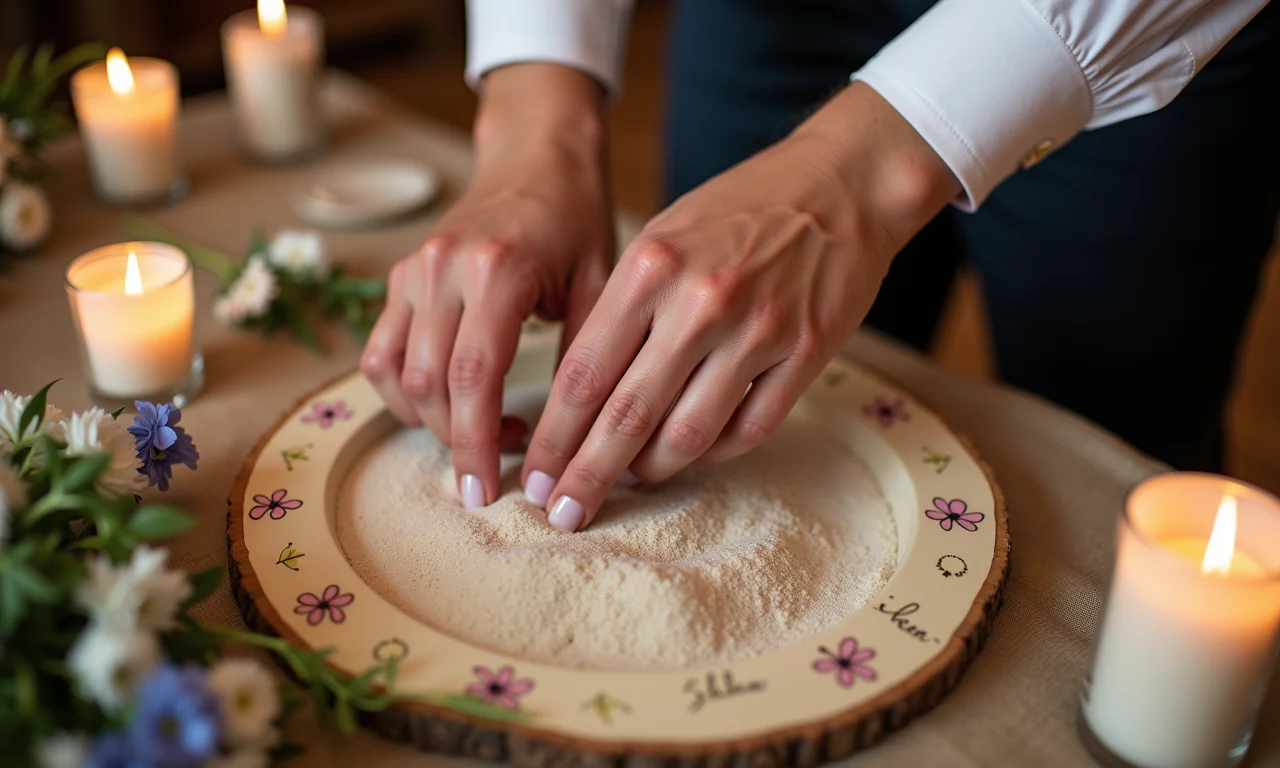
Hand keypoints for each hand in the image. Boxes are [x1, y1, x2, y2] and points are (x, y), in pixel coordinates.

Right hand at [361, 64, 613, 508]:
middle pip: (429, 384)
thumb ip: (583, 357)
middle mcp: (443, 270)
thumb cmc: (577, 217)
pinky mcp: (401, 277)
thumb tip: (574, 442)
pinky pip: (380, 350)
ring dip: (430, 422)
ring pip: (396, 373)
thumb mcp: (600, 283)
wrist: (537, 154)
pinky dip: (401, 392)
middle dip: (456, 443)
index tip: (488, 491)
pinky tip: (441, 407)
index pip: (473, 377)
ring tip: (480, 438)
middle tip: (496, 471)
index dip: (476, 443)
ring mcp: (414, 271)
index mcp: (497, 270)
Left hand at [521, 82, 960, 530]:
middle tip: (562, 513)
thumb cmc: (741, 208)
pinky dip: (713, 454)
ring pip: (688, 435)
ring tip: (627, 485)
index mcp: (651, 267)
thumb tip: (585, 396)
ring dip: (651, 471)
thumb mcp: (663, 235)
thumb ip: (625, 308)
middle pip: (626, 416)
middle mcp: (700, 302)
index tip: (535, 473)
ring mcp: (757, 331)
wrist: (842, 181)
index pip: (584, 373)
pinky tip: (691, 457)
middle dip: (587, 476)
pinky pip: (749, 429)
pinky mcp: (805, 353)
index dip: (554, 435)